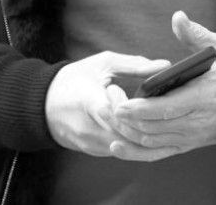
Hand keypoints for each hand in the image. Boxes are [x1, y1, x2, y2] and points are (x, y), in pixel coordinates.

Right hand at [45, 51, 169, 156]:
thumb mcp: (102, 63)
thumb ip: (134, 64)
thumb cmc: (75, 79)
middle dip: (149, 125)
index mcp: (88, 100)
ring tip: (169, 125)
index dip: (135, 108)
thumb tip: (164, 66)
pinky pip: (122, 151)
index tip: (152, 98)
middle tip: (171, 114)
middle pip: (126, 133)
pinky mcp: (95, 151)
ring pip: (127, 147)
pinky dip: (139, 144)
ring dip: (148, 138)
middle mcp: (89, 127)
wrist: (44, 104)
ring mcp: (91, 143)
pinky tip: (155, 135)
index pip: (115, 111)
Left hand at [108, 11, 215, 161]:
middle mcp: (196, 123)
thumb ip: (197, 35)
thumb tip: (178, 17)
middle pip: (155, 127)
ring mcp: (190, 137)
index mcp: (204, 97)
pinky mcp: (186, 146)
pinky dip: (136, 153)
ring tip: (108, 116)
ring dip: (128, 133)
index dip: (143, 109)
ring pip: (153, 141)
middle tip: (107, 104)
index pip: (169, 108)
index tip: (121, 105)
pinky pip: (157, 153)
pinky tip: (117, 145)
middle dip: (128, 120)